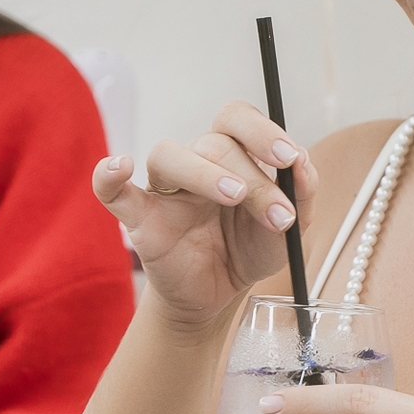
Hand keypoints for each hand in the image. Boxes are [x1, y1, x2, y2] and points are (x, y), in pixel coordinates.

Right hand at [93, 100, 316, 325]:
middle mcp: (196, 162)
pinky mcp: (140, 218)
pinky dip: (108, 176)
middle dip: (254, 177)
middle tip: (276, 212)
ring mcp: (165, 189)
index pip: (238, 120)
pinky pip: (112, 191)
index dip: (264, 131)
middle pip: (214, 144)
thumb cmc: (249, 250)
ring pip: (168, 155)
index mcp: (232, 156)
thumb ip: (302, 195)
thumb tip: (304, 163)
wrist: (220, 294)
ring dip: (204, 172)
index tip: (290, 159)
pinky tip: (120, 167)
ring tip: (234, 198)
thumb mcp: (289, 229)